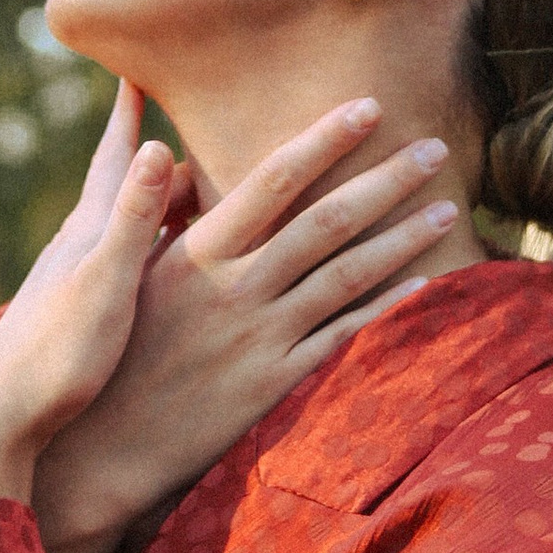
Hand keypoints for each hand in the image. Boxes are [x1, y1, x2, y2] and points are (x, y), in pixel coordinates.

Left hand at [0, 85, 177, 524]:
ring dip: (148, 190)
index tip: (140, 59)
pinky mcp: (75, 313)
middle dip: (146, 140)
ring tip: (170, 171)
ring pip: (120, 218)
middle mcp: (77, 245)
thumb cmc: (56, 357)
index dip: (132, 108)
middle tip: (165, 99)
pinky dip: (146, 238)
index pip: (117, 154)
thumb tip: (157, 145)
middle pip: (121, 179)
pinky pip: (121, 257)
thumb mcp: (104, 284)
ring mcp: (72, 279)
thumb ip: (131, 218)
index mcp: (88, 231)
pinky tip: (149, 252)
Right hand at [27, 96, 459, 552]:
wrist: (104, 446)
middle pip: (327, 220)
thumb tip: (177, 160)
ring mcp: (260, 336)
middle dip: (386, 180)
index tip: (369, 106)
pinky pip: (345, 338)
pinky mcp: (275, 384)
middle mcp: (236, 287)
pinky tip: (426, 284)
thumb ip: (164, 217)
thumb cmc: (115, 348)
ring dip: (404, 238)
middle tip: (434, 148)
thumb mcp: (127, 274)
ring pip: (348, 275)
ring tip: (448, 208)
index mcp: (198, 251)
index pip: (273, 179)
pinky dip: (389, 308)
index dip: (325, 139)